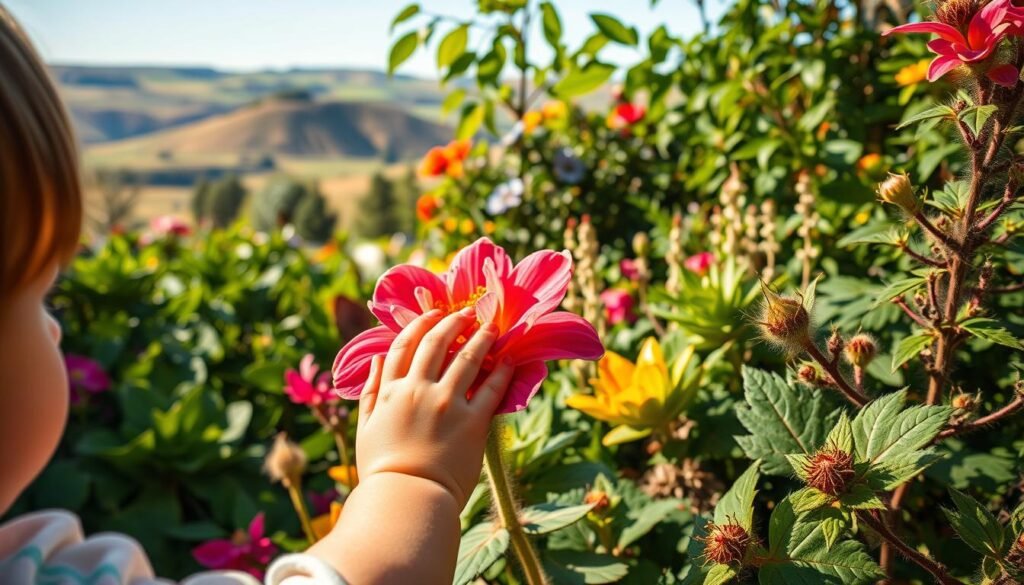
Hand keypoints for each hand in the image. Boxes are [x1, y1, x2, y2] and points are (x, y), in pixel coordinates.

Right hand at [354, 307, 514, 507]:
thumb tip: (376, 359)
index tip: (433, 313)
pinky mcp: (473, 422)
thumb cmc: (382, 470)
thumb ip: (370, 391)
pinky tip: (510, 359)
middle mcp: (418, 390)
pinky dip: (502, 370)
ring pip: (467, 358)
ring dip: (481, 338)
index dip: (419, 324)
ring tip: (492, 327)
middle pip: (436, 343)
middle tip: (468, 312)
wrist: (406, 500)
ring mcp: (447, 404)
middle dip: (453, 322)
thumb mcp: (365, 428)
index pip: (403, 346)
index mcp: (391, 391)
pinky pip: (491, 389)